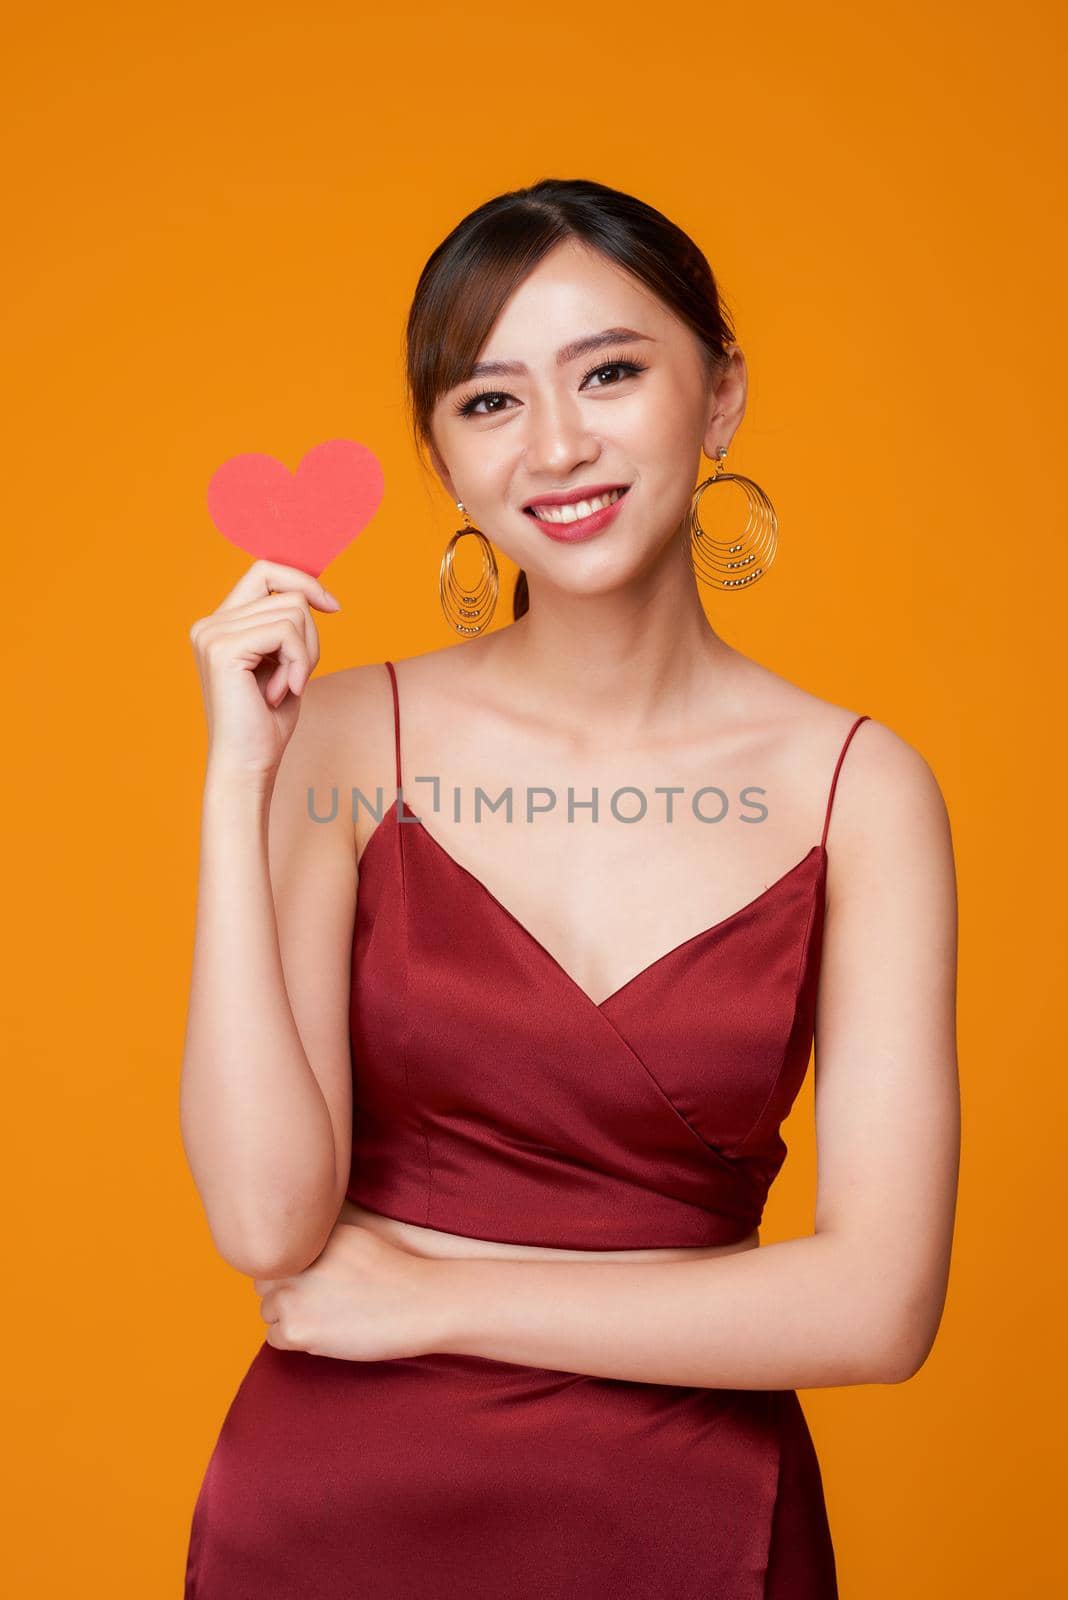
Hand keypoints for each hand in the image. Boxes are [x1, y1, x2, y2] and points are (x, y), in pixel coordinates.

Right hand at [188, 558, 341, 782]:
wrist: (247, 764)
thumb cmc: (267, 721)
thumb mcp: (284, 662)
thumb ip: (289, 626)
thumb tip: (315, 590)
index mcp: (220, 623)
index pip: (264, 570)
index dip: (303, 580)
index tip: (333, 607)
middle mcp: (210, 623)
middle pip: (288, 595)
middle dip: (310, 638)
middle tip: (295, 678)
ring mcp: (213, 633)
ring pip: (293, 611)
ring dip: (305, 655)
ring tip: (284, 687)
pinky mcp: (224, 648)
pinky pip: (287, 632)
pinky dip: (300, 663)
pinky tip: (282, 692)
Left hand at [253, 1221, 446, 1361]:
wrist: (419, 1304)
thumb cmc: (394, 1275)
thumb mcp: (352, 1240)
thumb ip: (317, 1246)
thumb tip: (287, 1259)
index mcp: (309, 1237)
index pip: (277, 1256)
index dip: (293, 1274)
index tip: (317, 1285)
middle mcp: (295, 1261)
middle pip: (264, 1283)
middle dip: (284, 1295)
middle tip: (319, 1305)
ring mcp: (292, 1294)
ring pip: (268, 1312)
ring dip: (289, 1319)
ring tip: (326, 1319)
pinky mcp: (295, 1328)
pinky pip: (274, 1338)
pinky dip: (295, 1341)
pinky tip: (325, 1335)